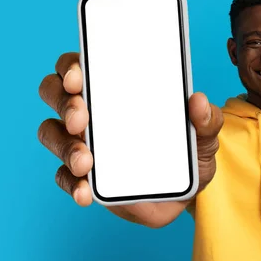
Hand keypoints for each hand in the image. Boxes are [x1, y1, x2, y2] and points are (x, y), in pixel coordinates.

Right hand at [37, 52, 223, 227]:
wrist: (187, 194)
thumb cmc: (189, 153)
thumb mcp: (206, 136)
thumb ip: (207, 119)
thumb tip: (199, 101)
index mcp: (117, 90)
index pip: (81, 66)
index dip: (71, 66)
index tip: (78, 76)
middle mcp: (94, 112)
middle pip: (56, 93)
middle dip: (64, 103)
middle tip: (81, 119)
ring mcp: (85, 143)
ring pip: (53, 133)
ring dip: (64, 145)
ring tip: (86, 162)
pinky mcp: (85, 177)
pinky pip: (65, 177)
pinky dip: (72, 183)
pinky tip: (85, 192)